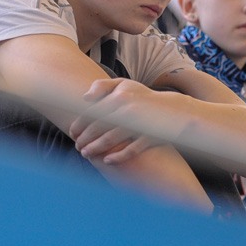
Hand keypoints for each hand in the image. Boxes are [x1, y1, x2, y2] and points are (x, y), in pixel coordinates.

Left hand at [69, 79, 184, 164]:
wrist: (173, 109)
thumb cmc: (143, 97)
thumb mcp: (124, 84)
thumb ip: (102, 86)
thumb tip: (84, 98)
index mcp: (119, 96)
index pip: (93, 112)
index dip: (80, 124)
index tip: (73, 133)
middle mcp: (128, 109)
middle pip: (99, 127)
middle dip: (85, 139)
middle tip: (78, 147)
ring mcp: (140, 124)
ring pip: (111, 139)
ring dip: (95, 148)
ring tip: (86, 154)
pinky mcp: (151, 137)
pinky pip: (131, 149)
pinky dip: (118, 156)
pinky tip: (107, 161)